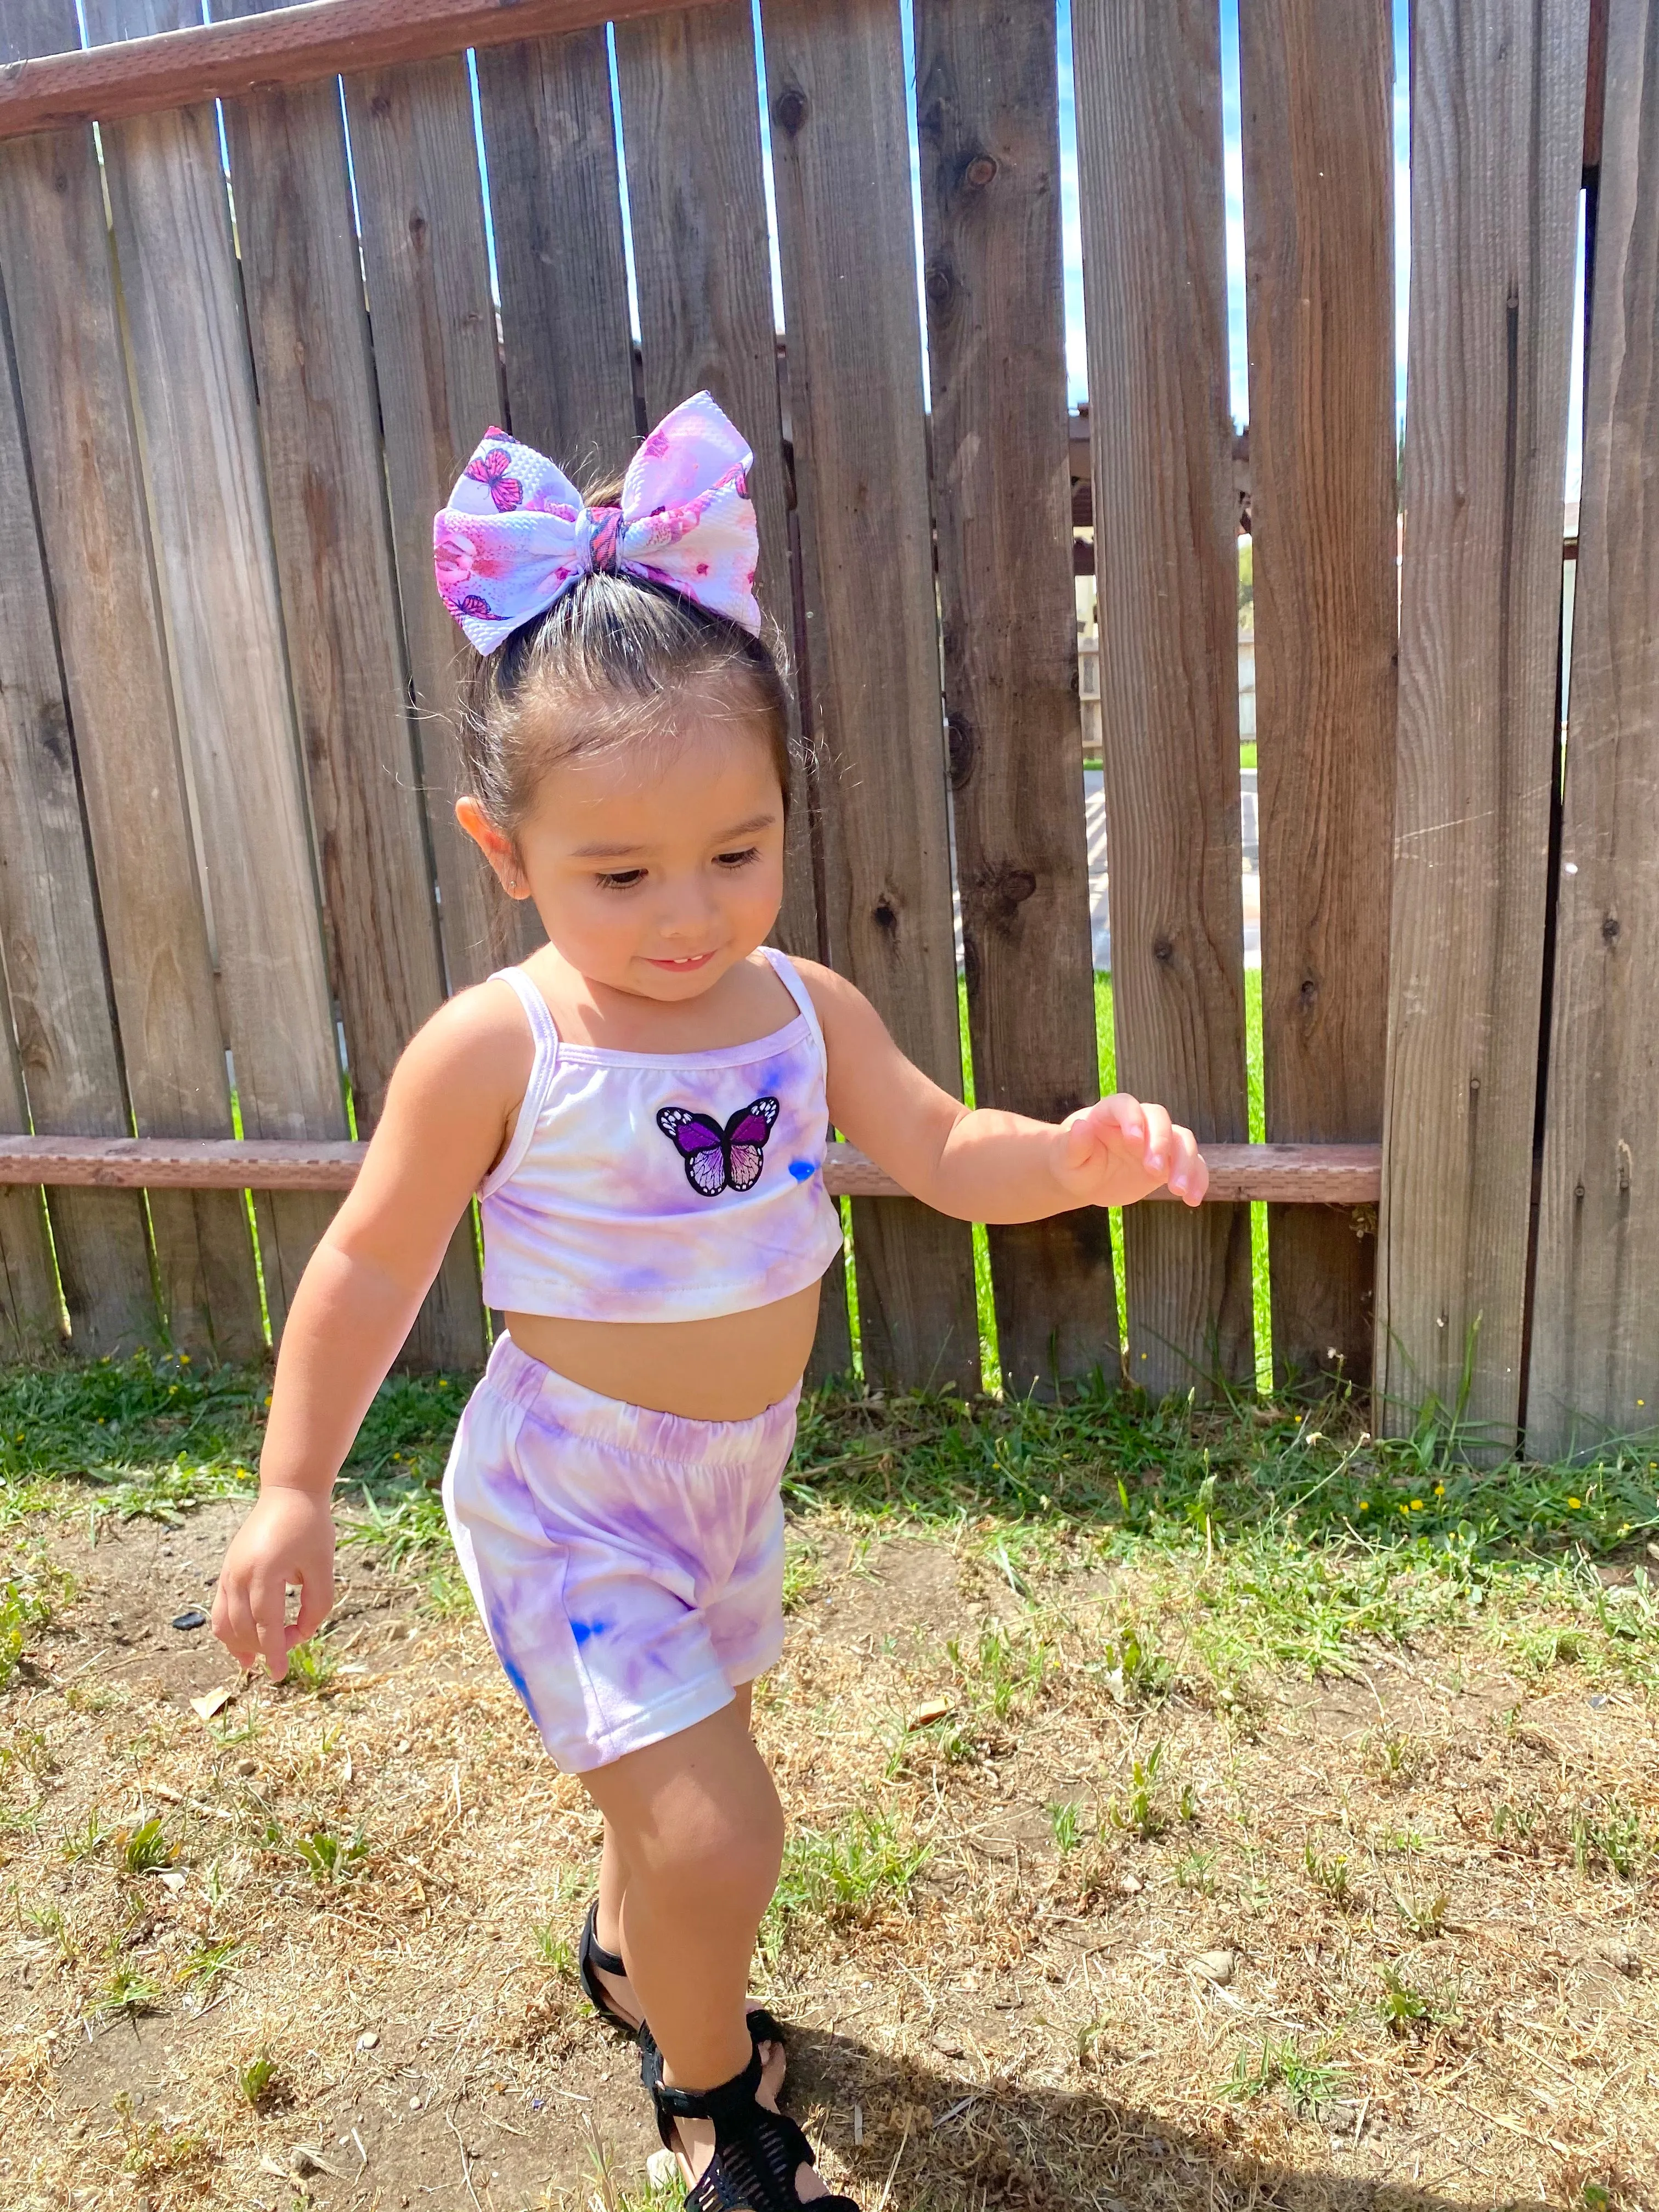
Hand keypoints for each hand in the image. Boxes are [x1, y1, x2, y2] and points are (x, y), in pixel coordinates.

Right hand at [212, 1486, 335, 1680]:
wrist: (288, 1493)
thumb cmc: (311, 1527)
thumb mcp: (323, 1566)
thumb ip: (317, 1604)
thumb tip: (301, 1635)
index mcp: (265, 1571)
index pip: (266, 1624)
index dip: (274, 1652)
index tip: (279, 1674)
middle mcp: (239, 1574)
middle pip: (243, 1627)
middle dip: (260, 1650)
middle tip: (279, 1662)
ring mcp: (228, 1571)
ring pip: (224, 1621)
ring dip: (237, 1645)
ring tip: (251, 1663)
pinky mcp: (226, 1569)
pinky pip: (219, 1607)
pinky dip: (227, 1629)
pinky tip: (239, 1643)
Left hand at [1053, 1094, 1208, 1209]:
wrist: (1086, 1179)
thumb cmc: (1072, 1163)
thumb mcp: (1066, 1158)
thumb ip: (1073, 1144)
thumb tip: (1081, 1126)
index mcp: (1110, 1113)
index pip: (1126, 1105)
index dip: (1133, 1119)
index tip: (1134, 1142)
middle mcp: (1139, 1122)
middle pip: (1160, 1119)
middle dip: (1161, 1143)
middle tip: (1154, 1170)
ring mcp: (1157, 1141)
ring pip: (1182, 1140)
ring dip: (1186, 1163)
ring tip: (1179, 1191)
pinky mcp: (1170, 1162)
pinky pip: (1193, 1164)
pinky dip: (1198, 1179)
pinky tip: (1193, 1200)